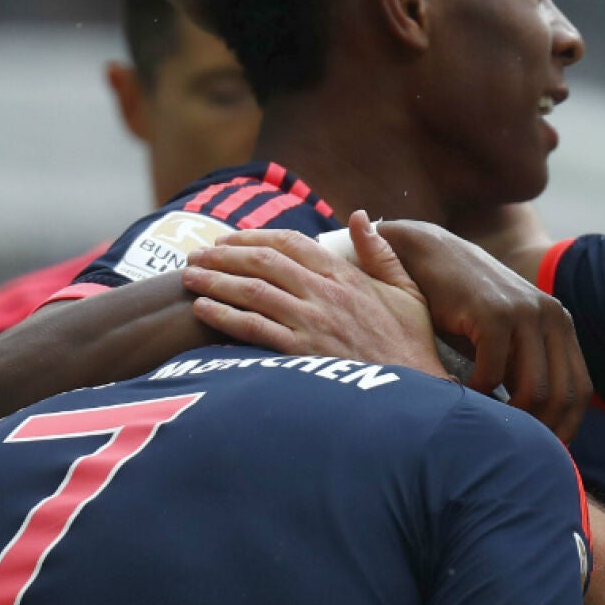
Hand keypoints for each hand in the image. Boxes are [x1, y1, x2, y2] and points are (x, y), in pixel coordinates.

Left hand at [180, 211, 448, 378]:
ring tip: (189, 277)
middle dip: (223, 255)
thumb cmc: (412, 342)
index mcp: (346, 275)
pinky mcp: (301, 353)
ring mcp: (311, 322)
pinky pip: (254, 328)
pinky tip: (202, 310)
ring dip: (215, 281)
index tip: (229, 238)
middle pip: (263, 262)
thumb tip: (360, 215)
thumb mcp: (407, 290)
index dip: (255, 237)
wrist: (415, 389)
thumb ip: (380, 252)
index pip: (292, 243)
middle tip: (196, 255)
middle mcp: (325, 294)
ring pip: (252, 291)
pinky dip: (224, 316)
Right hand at [378, 221, 590, 441]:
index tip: (543, 451)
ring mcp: (525, 313)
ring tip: (488, 423)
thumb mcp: (505, 337)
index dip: (567, 426)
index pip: (580, 389)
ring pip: (534, 388)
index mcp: (560, 325)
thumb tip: (537, 428)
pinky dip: (480, 393)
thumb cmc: (464, 307)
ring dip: (510, 415)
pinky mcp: (493, 313)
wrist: (431, 256)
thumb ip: (524, 368)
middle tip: (511, 447)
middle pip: (562, 394)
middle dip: (540, 429)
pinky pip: (495, 371)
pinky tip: (464, 394)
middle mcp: (551, 316)